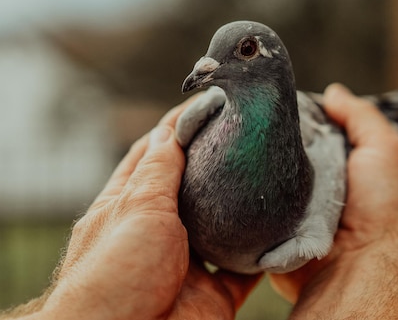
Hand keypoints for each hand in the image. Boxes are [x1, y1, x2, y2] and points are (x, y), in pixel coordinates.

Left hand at [26, 98, 259, 319]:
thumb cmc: (114, 276)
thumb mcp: (136, 209)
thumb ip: (159, 170)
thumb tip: (170, 129)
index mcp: (128, 206)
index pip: (155, 154)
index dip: (179, 126)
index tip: (210, 102)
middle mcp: (159, 233)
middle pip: (192, 187)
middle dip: (217, 162)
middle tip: (250, 131)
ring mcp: (187, 264)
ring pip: (222, 226)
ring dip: (243, 205)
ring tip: (272, 170)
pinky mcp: (213, 295)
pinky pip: (246, 268)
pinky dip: (263, 251)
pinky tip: (282, 226)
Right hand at [270, 83, 397, 318]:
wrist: (357, 268)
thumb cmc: (385, 212)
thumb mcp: (388, 149)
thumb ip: (362, 117)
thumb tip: (334, 92)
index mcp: (354, 170)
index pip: (324, 132)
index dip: (309, 116)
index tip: (285, 100)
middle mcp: (326, 188)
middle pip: (295, 150)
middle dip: (282, 137)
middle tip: (263, 120)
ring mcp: (300, 209)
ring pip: (273, 174)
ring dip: (265, 163)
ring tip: (251, 144)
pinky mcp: (277, 228)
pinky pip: (259, 202)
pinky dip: (254, 191)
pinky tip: (245, 174)